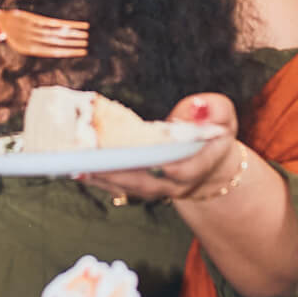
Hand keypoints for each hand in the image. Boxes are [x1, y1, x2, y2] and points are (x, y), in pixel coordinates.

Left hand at [84, 93, 239, 205]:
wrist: (211, 165)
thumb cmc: (214, 133)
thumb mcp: (223, 116)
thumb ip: (214, 110)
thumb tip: (198, 106)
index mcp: (199, 166)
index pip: (180, 169)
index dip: (160, 164)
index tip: (140, 156)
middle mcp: (176, 185)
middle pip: (145, 183)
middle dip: (118, 172)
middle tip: (91, 161)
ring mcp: (158, 190)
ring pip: (128, 187)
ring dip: (101, 177)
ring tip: (74, 165)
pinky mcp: (142, 188)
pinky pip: (119, 186)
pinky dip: (98, 177)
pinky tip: (76, 167)